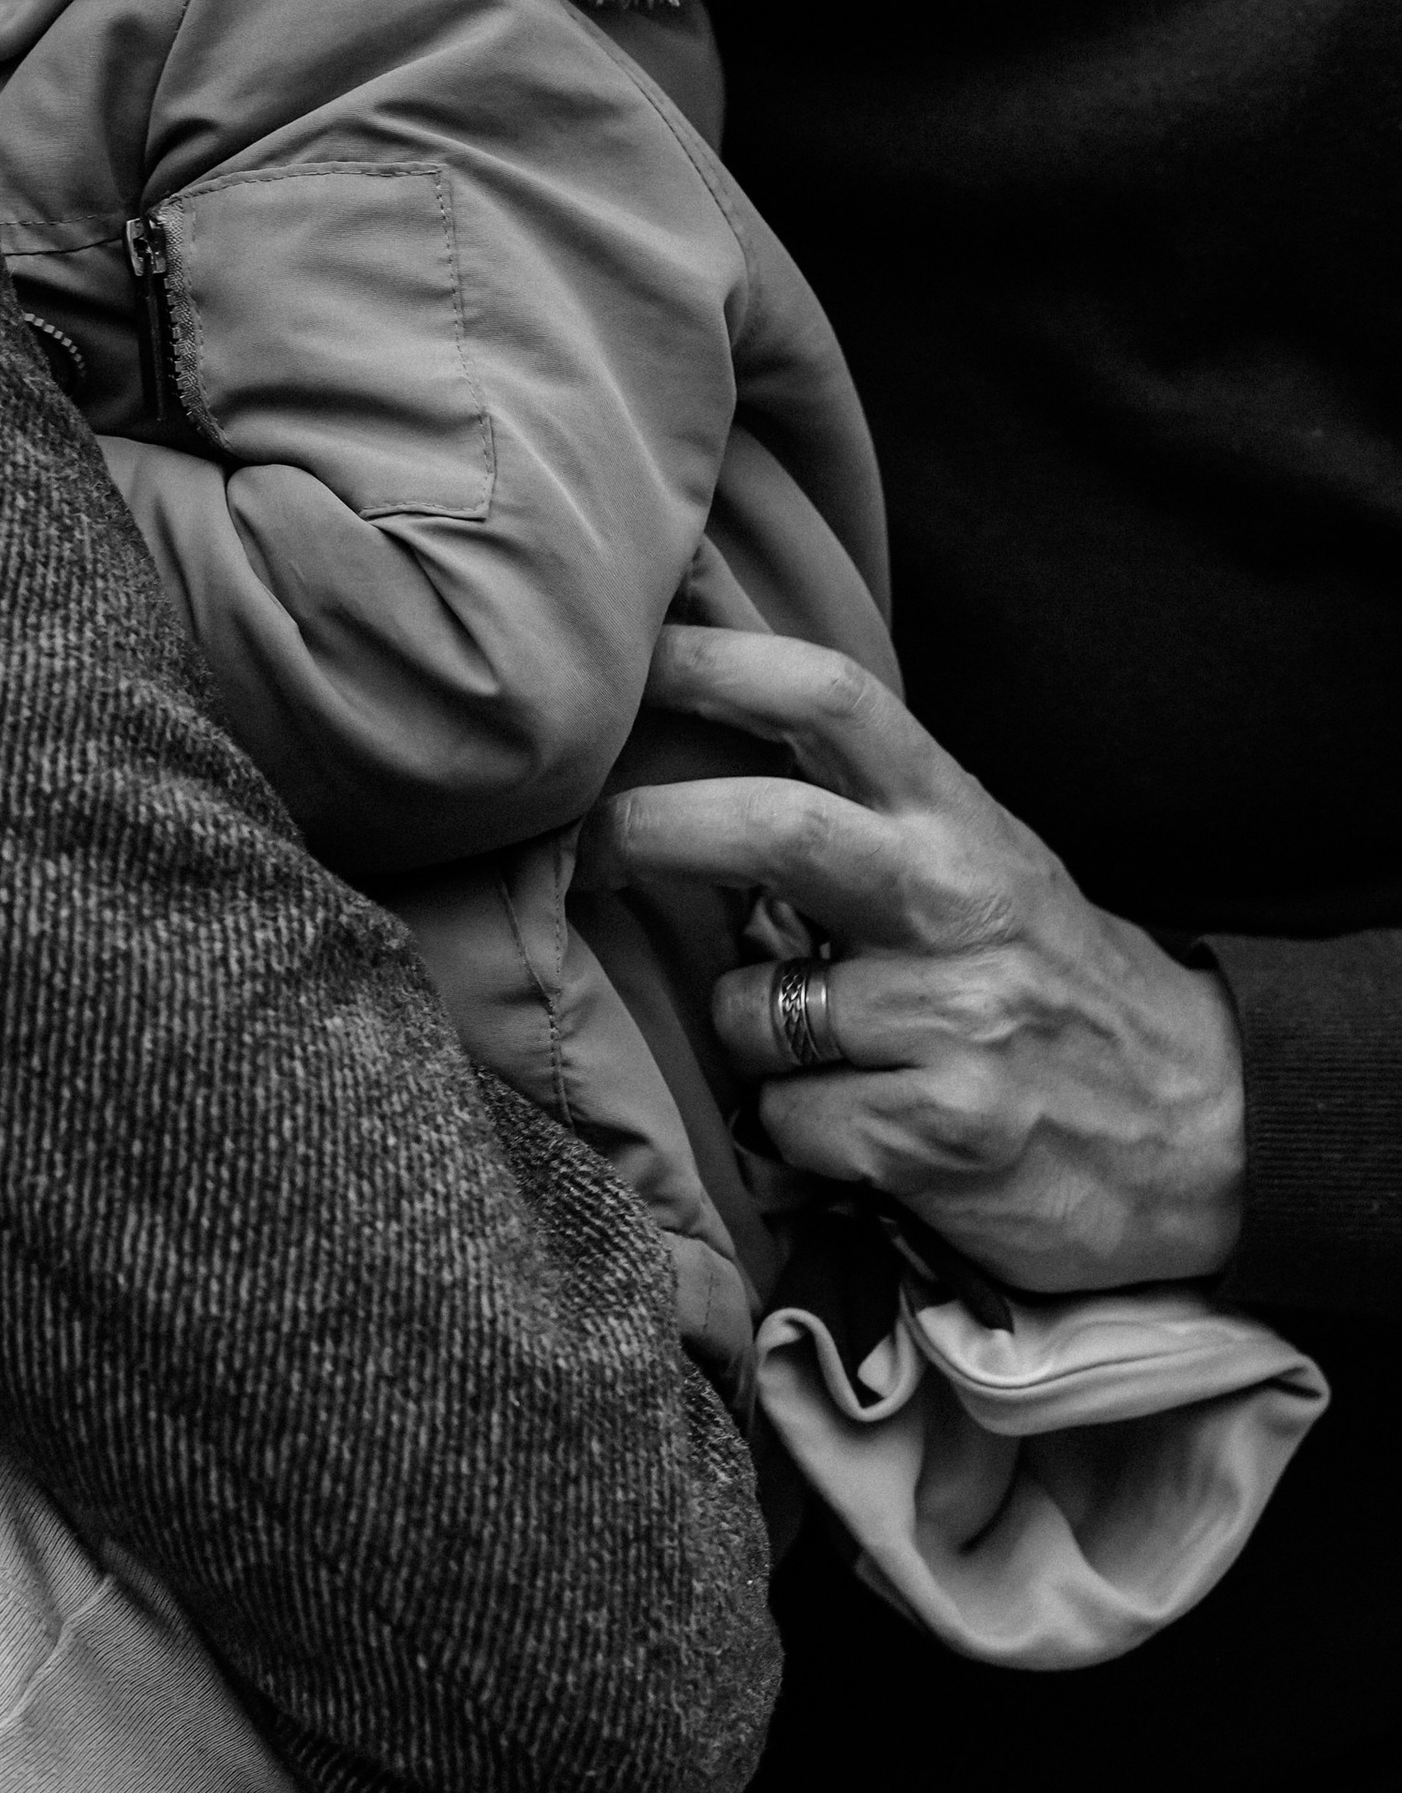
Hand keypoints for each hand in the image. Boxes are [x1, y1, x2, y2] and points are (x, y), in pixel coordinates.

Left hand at [576, 627, 1244, 1293]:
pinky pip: (787, 1124)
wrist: (1211, 1134)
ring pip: (751, 1009)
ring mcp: (953, 1021)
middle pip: (772, 827)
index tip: (624, 655)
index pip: (829, 696)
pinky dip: (798, 1135)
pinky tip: (868, 1132)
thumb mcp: (976, 862)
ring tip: (827, 1053)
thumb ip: (857, 803)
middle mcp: (955, 904)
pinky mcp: (941, 1137)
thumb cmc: (1050, 983)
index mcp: (956, 819)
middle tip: (582, 851)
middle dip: (649, 830)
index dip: (713, 661)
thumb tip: (699, 707)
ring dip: (751, 1037)